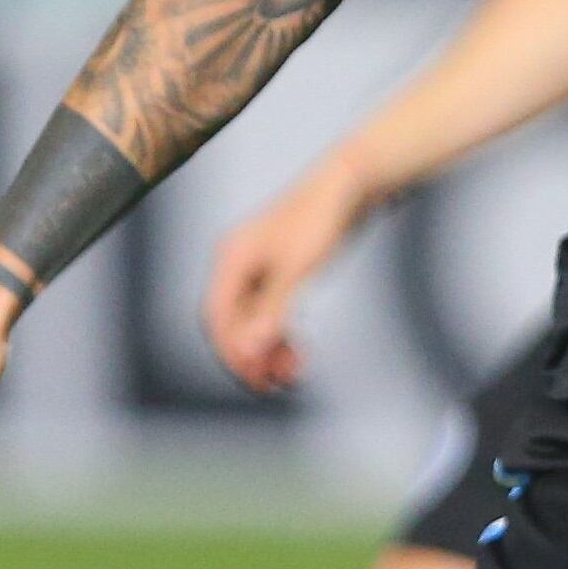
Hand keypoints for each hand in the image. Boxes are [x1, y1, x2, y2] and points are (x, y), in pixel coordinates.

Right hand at [202, 167, 362, 392]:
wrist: (350, 184)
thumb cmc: (322, 218)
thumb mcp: (298, 268)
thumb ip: (272, 310)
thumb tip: (248, 350)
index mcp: (231, 258)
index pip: (217, 317)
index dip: (232, 352)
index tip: (255, 379)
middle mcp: (237, 262)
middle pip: (232, 322)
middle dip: (252, 355)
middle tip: (276, 384)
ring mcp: (258, 267)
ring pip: (252, 320)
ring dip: (267, 348)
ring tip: (293, 372)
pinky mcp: (279, 269)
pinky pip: (269, 311)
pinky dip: (280, 333)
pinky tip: (299, 351)